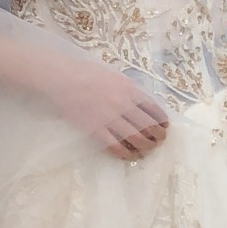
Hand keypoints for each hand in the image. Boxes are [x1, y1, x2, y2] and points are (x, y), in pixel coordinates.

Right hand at [52, 57, 169, 160]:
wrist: (62, 78)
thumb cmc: (85, 72)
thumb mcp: (113, 75)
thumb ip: (128, 89)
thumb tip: (140, 102)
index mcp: (129, 89)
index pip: (153, 108)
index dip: (162, 120)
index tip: (164, 126)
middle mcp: (123, 105)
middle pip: (148, 125)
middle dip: (158, 136)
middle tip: (159, 140)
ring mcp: (110, 118)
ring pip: (136, 138)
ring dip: (145, 146)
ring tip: (147, 150)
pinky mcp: (95, 130)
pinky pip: (115, 146)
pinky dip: (125, 153)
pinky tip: (128, 156)